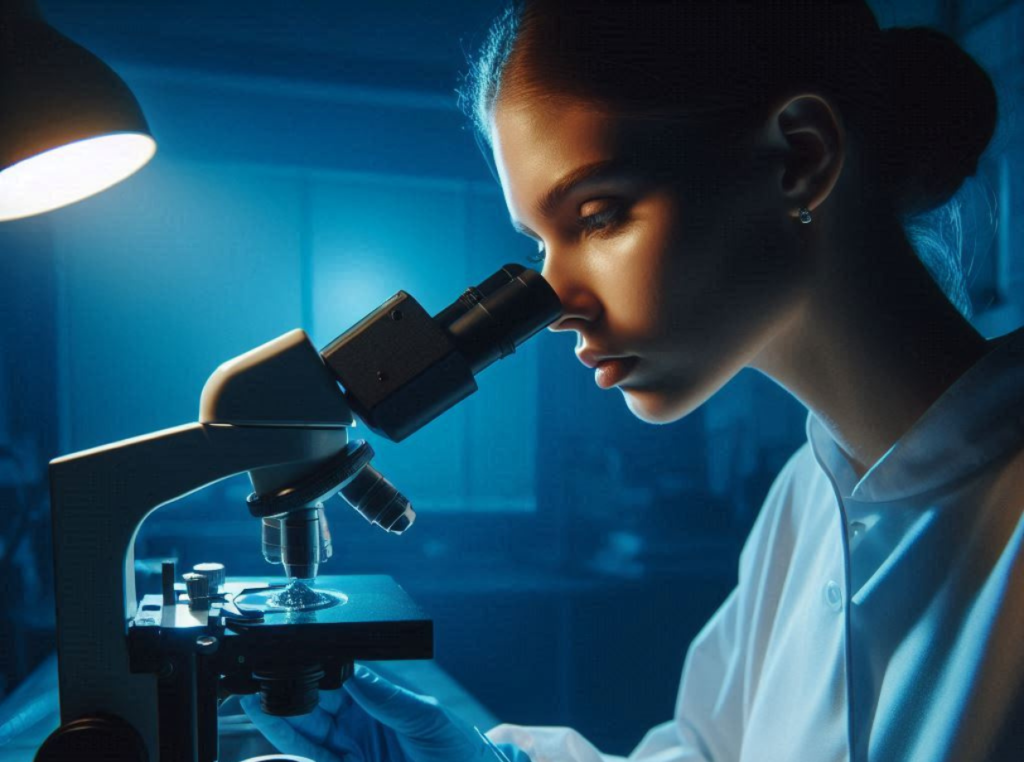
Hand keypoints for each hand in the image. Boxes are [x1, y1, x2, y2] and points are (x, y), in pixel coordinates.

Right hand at [242, 664, 530, 761]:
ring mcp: (352, 750)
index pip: (341, 680)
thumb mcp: (428, 717)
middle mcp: (362, 724)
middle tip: (262, 677)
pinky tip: (271, 738)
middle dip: (289, 691)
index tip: (294, 658)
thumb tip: (356, 672)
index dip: (318, 670)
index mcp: (381, 701)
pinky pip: (313, 759)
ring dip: (279, 719)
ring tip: (254, 699)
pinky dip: (289, 748)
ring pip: (307, 734)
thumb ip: (390, 698)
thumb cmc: (460, 750)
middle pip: (317, 706)